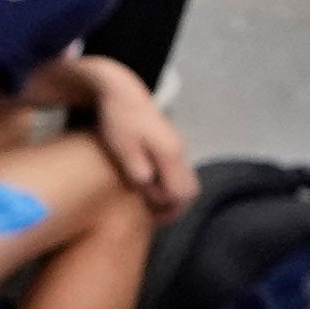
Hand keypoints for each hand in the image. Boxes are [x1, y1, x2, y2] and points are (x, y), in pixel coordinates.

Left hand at [68, 59, 196, 218]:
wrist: (121, 92)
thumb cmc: (119, 120)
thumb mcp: (123, 149)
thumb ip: (139, 172)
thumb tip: (150, 188)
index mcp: (171, 154)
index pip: (182, 194)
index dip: (168, 209)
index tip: (150, 216)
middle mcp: (180, 151)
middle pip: (190, 190)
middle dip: (175, 206)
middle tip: (152, 215)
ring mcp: (178, 146)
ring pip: (186, 181)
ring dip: (172, 195)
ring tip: (149, 202)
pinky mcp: (171, 144)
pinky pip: (178, 172)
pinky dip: (170, 183)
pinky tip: (150, 185)